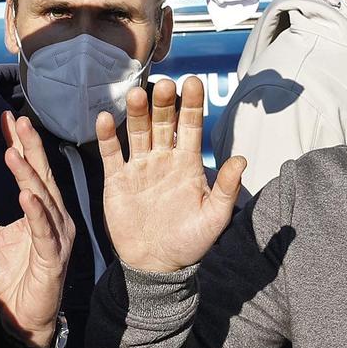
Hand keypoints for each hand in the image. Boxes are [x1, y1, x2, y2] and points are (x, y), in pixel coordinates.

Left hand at [0, 111, 72, 347]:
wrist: (21, 317)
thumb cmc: (10, 277)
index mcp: (41, 210)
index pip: (31, 171)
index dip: (20, 145)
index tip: (9, 118)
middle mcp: (55, 218)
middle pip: (42, 177)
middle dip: (30, 148)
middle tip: (18, 122)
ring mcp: (57, 236)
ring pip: (44, 199)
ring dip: (28, 176)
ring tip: (12, 153)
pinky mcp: (54, 257)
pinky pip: (45, 231)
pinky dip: (35, 212)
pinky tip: (26, 196)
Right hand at [96, 76, 246, 274]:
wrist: (157, 265)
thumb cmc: (190, 242)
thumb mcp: (214, 218)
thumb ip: (228, 189)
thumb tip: (242, 160)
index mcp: (188, 164)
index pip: (191, 127)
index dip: (192, 105)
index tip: (193, 83)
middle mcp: (163, 159)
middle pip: (163, 123)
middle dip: (163, 103)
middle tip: (164, 84)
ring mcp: (139, 167)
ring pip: (137, 132)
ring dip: (136, 113)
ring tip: (135, 94)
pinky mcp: (117, 180)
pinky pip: (111, 153)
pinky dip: (107, 136)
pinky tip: (104, 117)